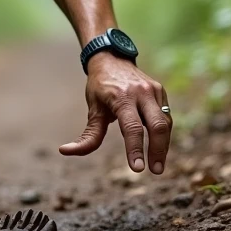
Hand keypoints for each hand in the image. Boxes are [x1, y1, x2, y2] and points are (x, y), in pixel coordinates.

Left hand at [59, 54, 171, 172]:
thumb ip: (88, 135)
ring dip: (164, 145)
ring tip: (158, 164)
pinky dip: (164, 133)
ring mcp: (153, 90)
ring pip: (165, 122)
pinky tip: (159, 147)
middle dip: (158, 151)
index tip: (137, 169)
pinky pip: (166, 116)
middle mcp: (141, 92)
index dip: (135, 149)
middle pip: (157, 126)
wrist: (112, 58)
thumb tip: (65, 151)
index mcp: (121, 97)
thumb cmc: (100, 87)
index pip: (132, 127)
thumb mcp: (93, 109)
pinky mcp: (160, 91)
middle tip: (155, 171)